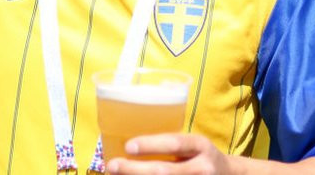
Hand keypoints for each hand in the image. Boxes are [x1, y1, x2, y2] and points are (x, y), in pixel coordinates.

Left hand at [106, 134, 232, 174]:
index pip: (175, 144)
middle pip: (165, 172)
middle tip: (111, 165)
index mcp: (201, 146)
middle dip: (134, 170)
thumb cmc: (201, 156)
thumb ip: (171, 143)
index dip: (151, 145)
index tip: (128, 146)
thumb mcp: (194, 144)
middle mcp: (202, 168)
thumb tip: (128, 144)